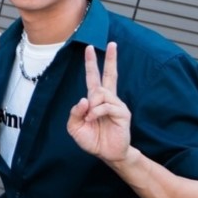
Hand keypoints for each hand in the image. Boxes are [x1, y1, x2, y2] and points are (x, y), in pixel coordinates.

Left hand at [68, 43, 131, 163]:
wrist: (107, 154)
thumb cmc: (92, 140)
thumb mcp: (75, 127)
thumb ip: (75, 112)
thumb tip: (84, 99)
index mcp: (95, 100)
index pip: (93, 78)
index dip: (92, 64)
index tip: (89, 48)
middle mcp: (107, 99)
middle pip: (109, 75)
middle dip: (110, 59)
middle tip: (112, 43)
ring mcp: (116, 105)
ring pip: (101, 93)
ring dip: (92, 105)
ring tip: (91, 118)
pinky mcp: (123, 113)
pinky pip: (107, 106)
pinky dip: (97, 112)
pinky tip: (94, 119)